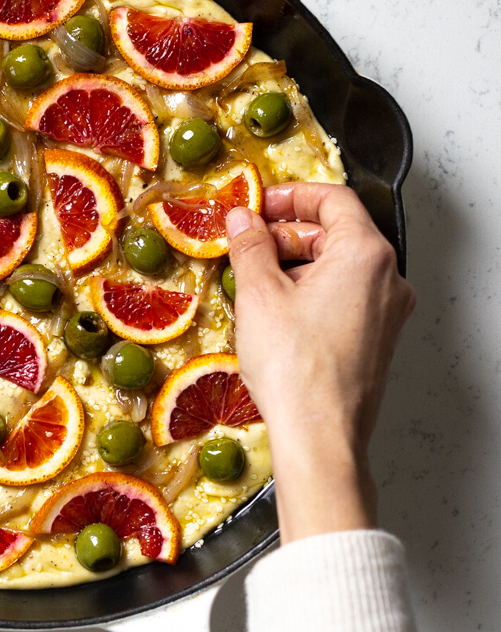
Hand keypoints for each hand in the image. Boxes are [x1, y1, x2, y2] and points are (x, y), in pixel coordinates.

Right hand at [225, 183, 414, 542]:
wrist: (320, 435)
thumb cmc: (295, 368)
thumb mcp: (258, 295)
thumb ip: (250, 246)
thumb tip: (242, 220)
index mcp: (366, 254)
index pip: (333, 199)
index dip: (290, 196)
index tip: (258, 206)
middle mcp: (388, 279)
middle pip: (338, 233)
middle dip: (290, 234)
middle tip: (248, 244)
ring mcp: (387, 313)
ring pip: (341, 269)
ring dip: (299, 265)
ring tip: (255, 282)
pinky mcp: (378, 341)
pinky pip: (346, 299)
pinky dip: (314, 294)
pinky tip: (278, 313)